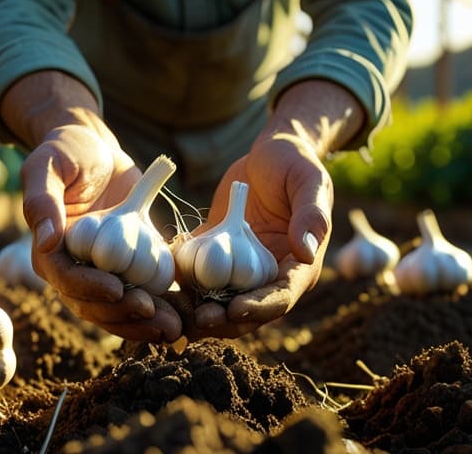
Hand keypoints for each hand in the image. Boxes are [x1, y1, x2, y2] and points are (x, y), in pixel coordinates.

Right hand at [20, 110, 181, 342]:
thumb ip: (42, 200)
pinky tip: (181, 319)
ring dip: (143, 323)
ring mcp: (102, 272)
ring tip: (172, 328)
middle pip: (93, 304)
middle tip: (152, 314)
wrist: (97, 150)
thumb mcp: (48, 165)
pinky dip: (160, 309)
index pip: (66, 280)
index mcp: (49, 250)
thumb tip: (46, 241)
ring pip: (118, 310)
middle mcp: (73, 269)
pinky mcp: (129, 268)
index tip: (117, 289)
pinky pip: (142, 295)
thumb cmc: (67, 151)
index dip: (90, 288)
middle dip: (122, 315)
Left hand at [178, 80, 362, 339]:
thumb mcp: (310, 182)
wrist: (269, 153)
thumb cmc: (295, 163)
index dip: (259, 308)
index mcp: (300, 265)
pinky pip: (198, 278)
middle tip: (197, 318)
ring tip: (174, 313)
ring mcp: (243, 270)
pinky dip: (182, 286)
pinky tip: (161, 288)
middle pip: (248, 311)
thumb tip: (305, 252)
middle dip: (223, 319)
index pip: (281, 297)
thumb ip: (310, 215)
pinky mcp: (217, 258)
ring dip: (197, 311)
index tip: (234, 309)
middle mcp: (271, 275)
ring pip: (219, 302)